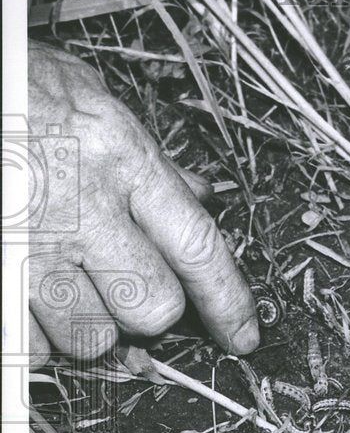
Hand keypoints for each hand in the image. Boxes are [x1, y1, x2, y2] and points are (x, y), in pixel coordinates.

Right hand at [28, 41, 258, 364]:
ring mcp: (29, 245)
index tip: (243, 336)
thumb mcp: (89, 101)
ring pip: (92, 337)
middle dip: (143, 311)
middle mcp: (83, 206)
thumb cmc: (9, 87)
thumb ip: (150, 157)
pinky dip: (36, 336)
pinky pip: (33, 345)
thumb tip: (201, 194)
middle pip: (153, 307)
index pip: (201, 249)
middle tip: (117, 285)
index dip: (230, 303)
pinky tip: (29, 298)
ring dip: (85, 326)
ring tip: (63, 285)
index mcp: (122, 159)